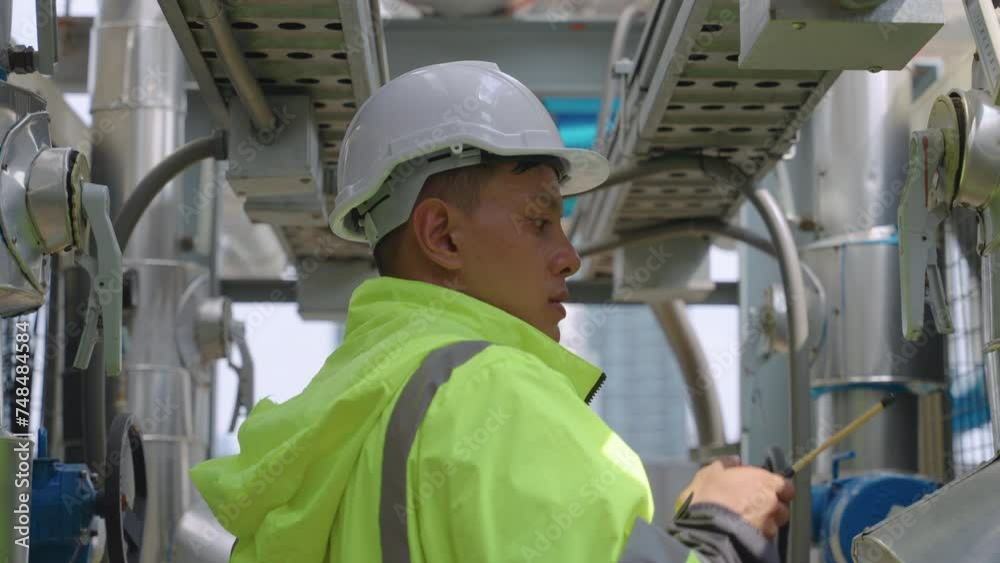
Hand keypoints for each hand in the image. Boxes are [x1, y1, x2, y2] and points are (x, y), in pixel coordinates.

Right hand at [675, 456, 794, 538]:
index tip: (764, 488)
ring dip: (766, 522)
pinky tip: (743, 533)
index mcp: (765, 481)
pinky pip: (764, 537)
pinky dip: (757, 535)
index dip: (777, 488)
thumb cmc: (711, 494)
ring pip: (774, 524)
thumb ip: (726, 464)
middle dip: (773, 507)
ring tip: (749, 522)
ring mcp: (769, 524)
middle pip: (782, 506)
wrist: (708, 527)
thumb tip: (735, 461)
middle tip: (756, 506)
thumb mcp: (711, 472)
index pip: (785, 486)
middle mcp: (772, 503)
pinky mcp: (762, 541)